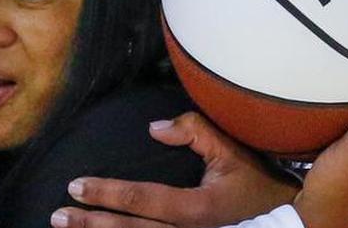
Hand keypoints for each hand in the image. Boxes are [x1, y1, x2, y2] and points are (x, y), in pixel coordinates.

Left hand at [51, 112, 298, 227]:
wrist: (288, 217)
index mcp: (200, 209)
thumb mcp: (230, 149)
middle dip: (92, 224)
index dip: (108, 194)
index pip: (144, 200)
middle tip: (59, 214)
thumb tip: (154, 129)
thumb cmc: (256, 179)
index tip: (77, 185)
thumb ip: (193, 131)